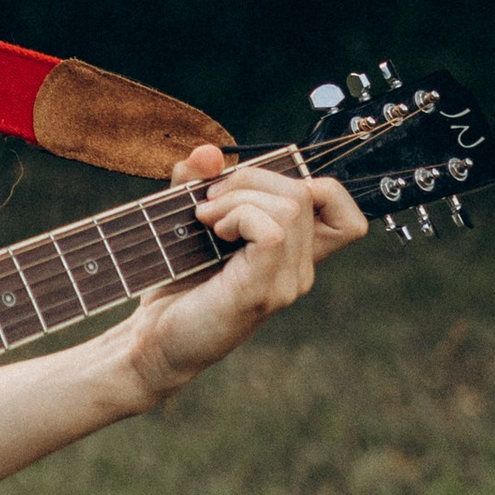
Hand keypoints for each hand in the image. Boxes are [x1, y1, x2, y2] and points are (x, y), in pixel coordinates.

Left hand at [111, 144, 366, 411]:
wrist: (151, 341)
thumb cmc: (173, 286)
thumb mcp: (187, 221)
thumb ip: (199, 184)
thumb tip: (207, 152)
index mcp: (292, 255)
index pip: (344, 215)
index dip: (314, 184)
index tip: (256, 190)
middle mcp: (298, 271)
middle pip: (309, 191)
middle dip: (253, 177)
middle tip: (210, 200)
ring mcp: (286, 283)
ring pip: (292, 205)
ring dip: (240, 196)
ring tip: (206, 218)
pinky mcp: (262, 291)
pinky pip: (273, 230)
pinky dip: (238, 215)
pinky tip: (212, 231)